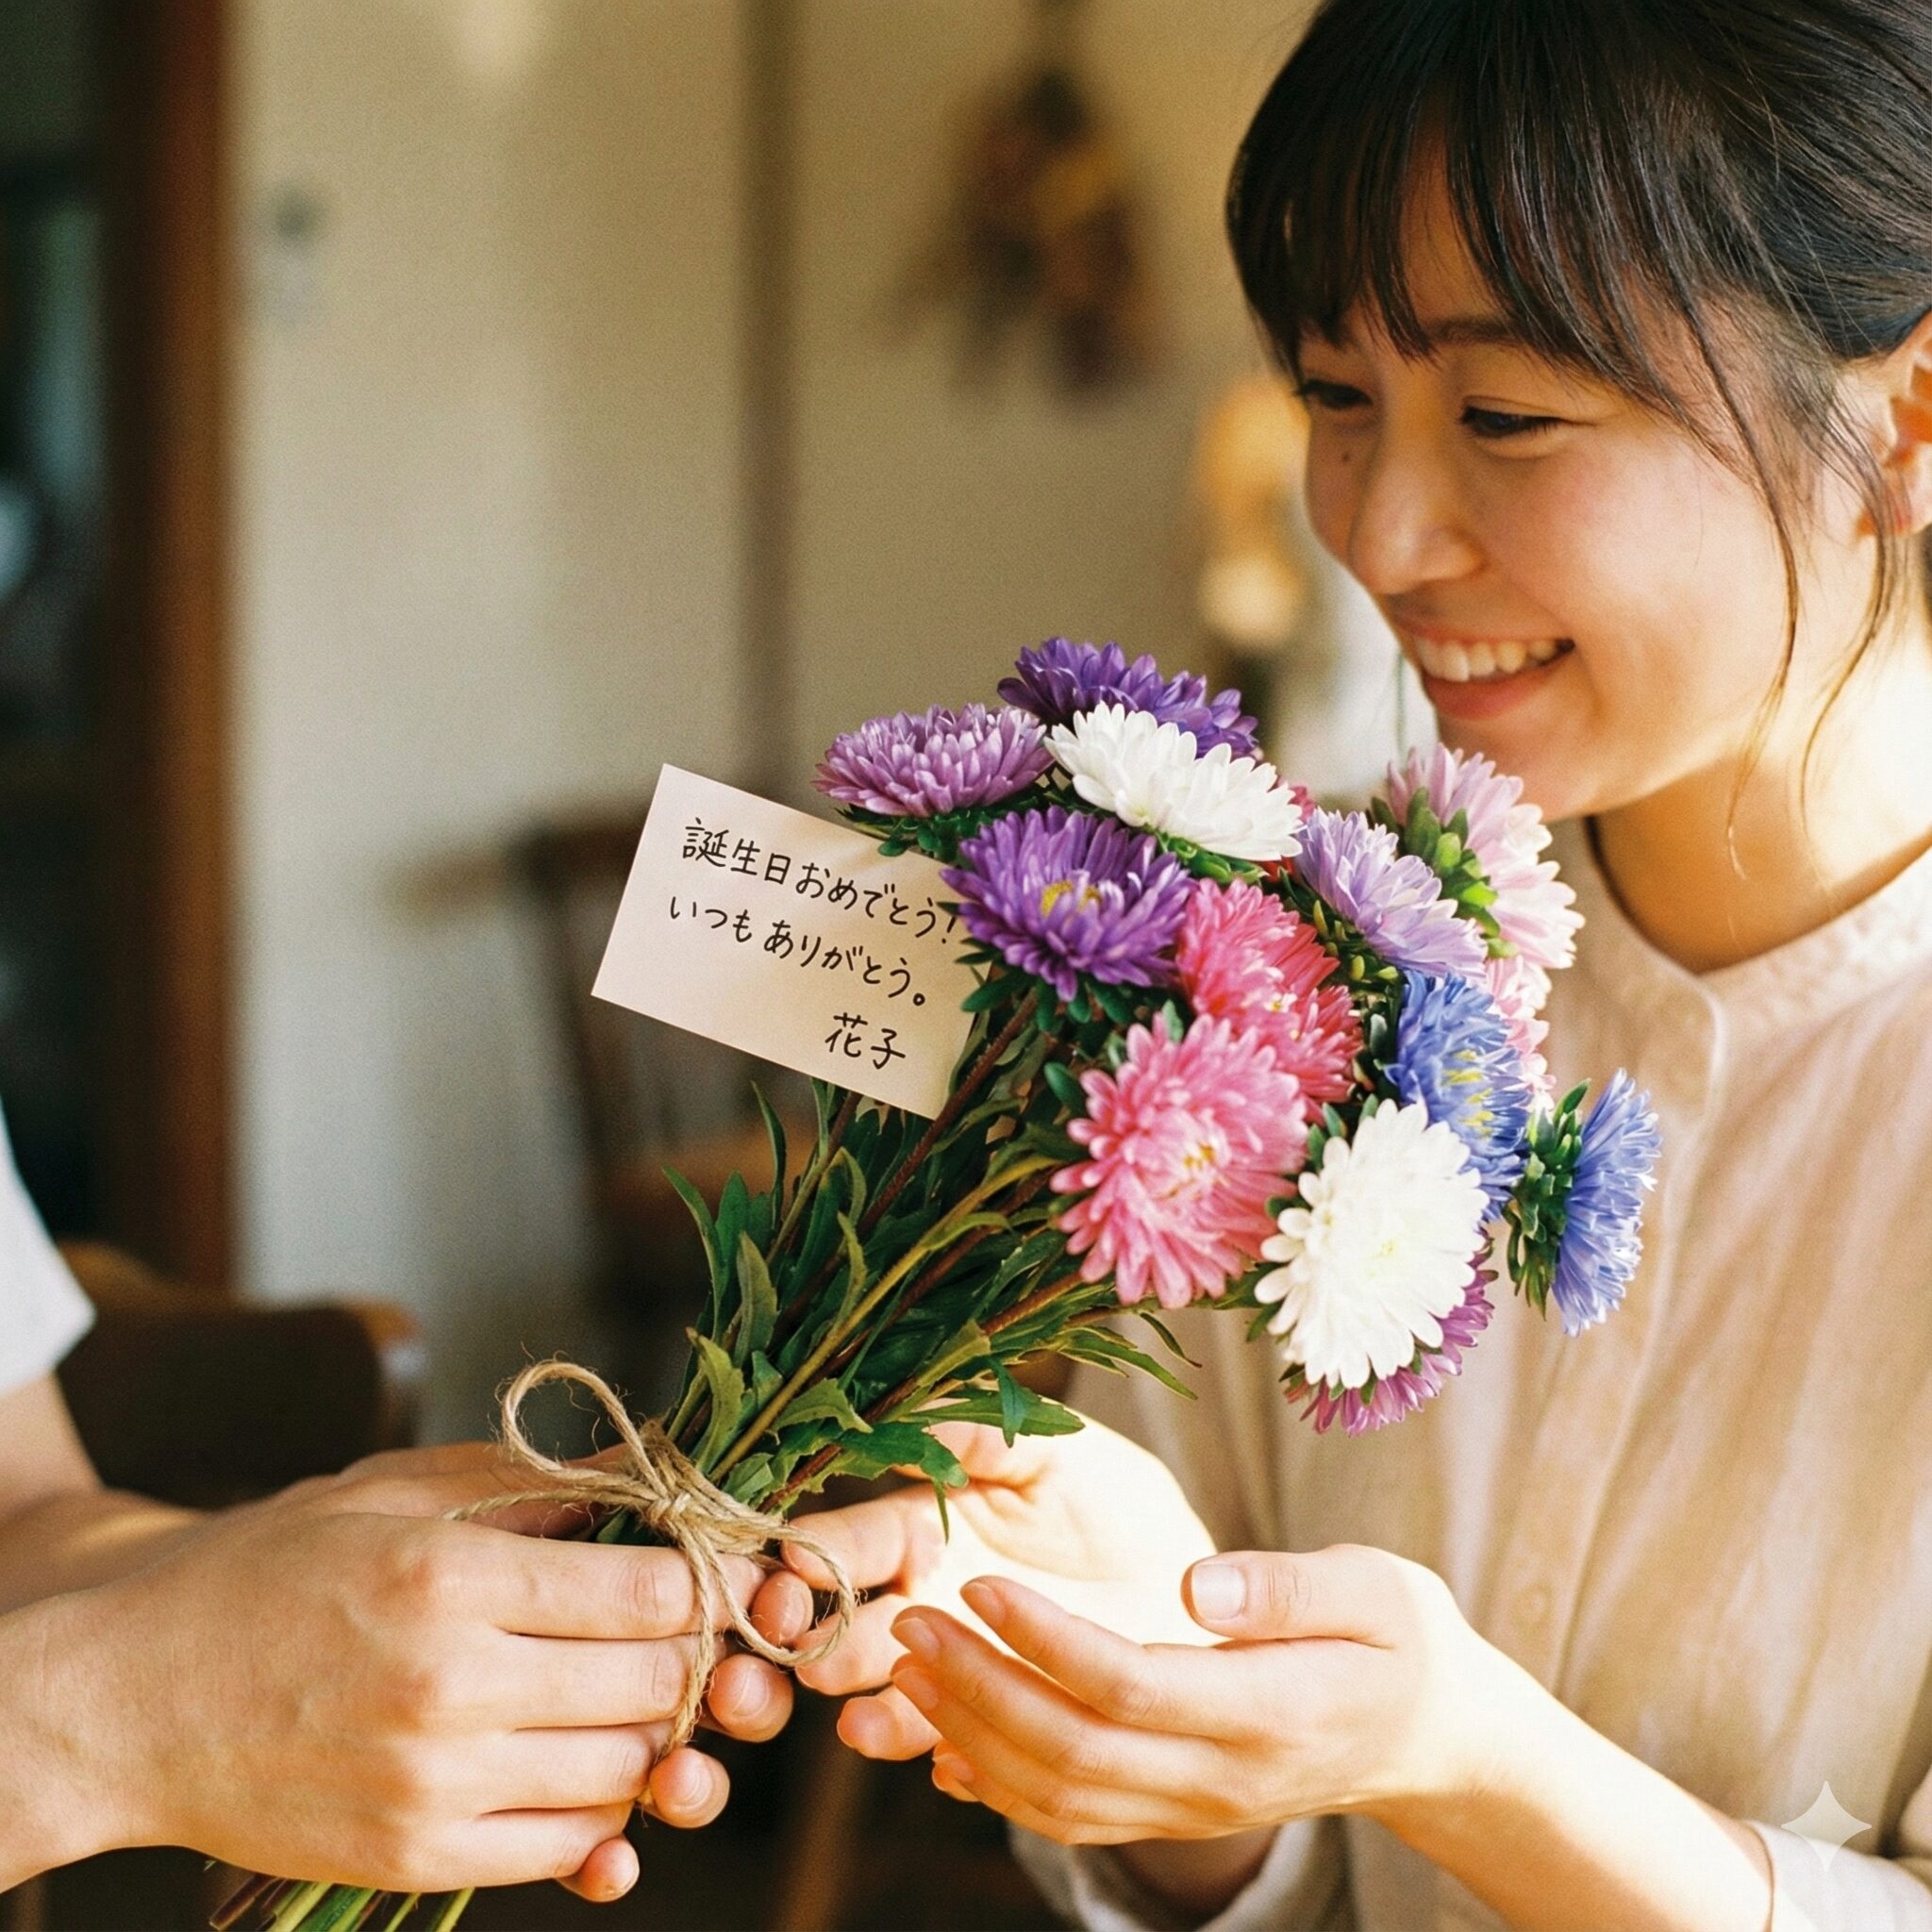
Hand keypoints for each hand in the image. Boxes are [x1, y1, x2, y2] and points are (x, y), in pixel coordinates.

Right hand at [44, 1441, 806, 1899]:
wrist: (129, 1700)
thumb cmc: (263, 1574)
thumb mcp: (391, 1490)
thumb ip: (528, 1479)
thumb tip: (645, 1473)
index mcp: (450, 1577)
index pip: (650, 1588)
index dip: (704, 1573)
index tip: (708, 1562)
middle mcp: (453, 1686)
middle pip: (657, 1678)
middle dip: (694, 1649)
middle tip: (685, 1625)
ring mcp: (436, 1785)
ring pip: (628, 1769)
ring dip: (656, 1728)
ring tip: (631, 1685)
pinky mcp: (418, 1858)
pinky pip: (566, 1848)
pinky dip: (602, 1809)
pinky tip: (583, 1757)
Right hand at [752, 1417, 1214, 1762]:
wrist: (1202, 1595)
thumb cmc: (1120, 1505)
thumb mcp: (1055, 1451)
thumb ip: (978, 1434)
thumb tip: (903, 1412)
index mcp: (926, 1525)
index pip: (858, 1539)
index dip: (823, 1550)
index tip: (797, 1559)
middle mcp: (928, 1601)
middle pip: (854, 1625)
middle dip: (820, 1637)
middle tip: (799, 1649)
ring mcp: (963, 1671)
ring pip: (900, 1698)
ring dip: (873, 1711)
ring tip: (860, 1724)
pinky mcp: (1007, 1728)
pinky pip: (966, 1751)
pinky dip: (947, 1755)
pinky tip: (939, 1759)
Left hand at [890, 1545, 1504, 1849]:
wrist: (1431, 1741)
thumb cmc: (1397, 1640)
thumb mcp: (1374, 1587)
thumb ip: (1287, 1585)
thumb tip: (1196, 1586)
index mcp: (1268, 1711)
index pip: (1130, 1686)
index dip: (1044, 1641)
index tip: (979, 1584)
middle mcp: (1222, 1778)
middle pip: (1075, 1751)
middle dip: (980, 1689)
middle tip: (910, 1623)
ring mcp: (1193, 1809)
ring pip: (1060, 1796)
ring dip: (972, 1734)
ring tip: (908, 1666)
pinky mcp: (1173, 1814)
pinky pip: (1072, 1818)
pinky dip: (998, 1783)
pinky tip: (947, 1734)